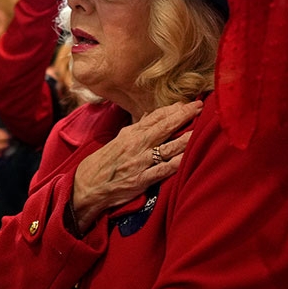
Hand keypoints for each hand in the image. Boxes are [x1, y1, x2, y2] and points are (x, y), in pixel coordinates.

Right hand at [70, 101, 202, 233]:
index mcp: (131, 134)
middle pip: (164, 127)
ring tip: (200, 130)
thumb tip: (152, 114)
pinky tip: (188, 158)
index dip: (172, 109)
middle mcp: (137, 146)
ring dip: (185, 139)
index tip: (187, 102)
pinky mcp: (142, 180)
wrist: (87, 186)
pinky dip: (176, 164)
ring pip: (168, 148)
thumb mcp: (119, 140)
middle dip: (183, 116)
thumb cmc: (104, 163)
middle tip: (200, 107)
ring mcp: (140, 163)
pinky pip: (163, 171)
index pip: (155, 117)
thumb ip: (137, 128)